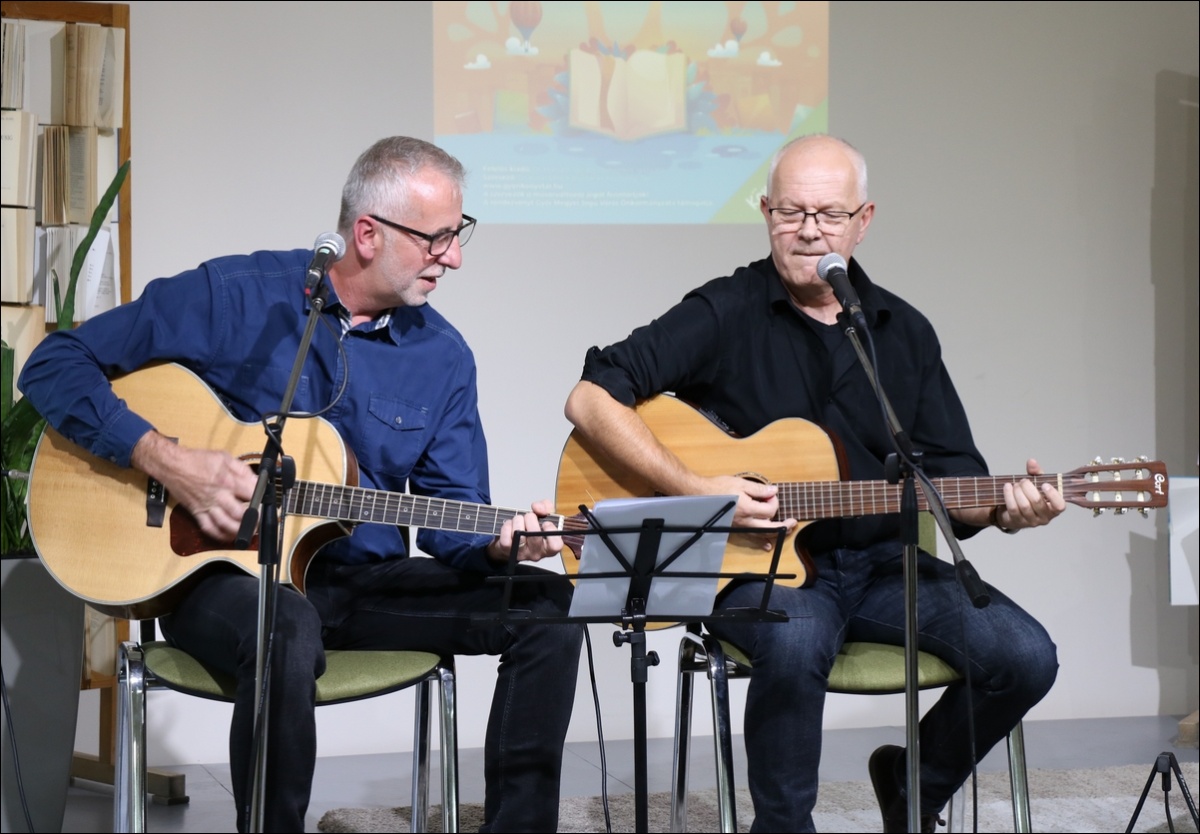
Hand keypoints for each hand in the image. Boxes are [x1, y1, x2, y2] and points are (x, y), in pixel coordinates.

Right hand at [131, 431, 257, 542]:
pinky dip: (221, 535)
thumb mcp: (224, 457)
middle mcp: (218, 496)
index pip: (251, 494)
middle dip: (254, 519)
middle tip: (260, 519)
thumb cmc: (197, 460)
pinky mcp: (197, 513)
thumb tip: (256, 479)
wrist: (172, 465)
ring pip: (226, 526)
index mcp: (227, 481)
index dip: (262, 499)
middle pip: (241, 514)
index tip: (266, 500)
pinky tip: (229, 536)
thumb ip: (242, 469)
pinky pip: (209, 529)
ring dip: (240, 531)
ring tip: (250, 530)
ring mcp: (207, 506)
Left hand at [488, 498, 562, 563]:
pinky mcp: (508, 550)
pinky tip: (510, 525)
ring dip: (518, 520)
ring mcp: (522, 553)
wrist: (512, 540)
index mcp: (549, 547)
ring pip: (519, 534)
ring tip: (519, 519)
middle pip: (535, 536)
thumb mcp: (544, 515)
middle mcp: (537, 553)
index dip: (551, 530)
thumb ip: (546, 506)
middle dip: (531, 519)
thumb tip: (539, 508)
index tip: (546, 522)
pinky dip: (507, 525)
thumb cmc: (531, 528)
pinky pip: (506, 537)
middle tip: (529, 516)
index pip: (555, 545)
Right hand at [707, 475, 796, 549]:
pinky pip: (751, 538)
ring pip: (762, 534)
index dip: (774, 502)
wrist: (700, 495)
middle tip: (793, 522)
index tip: (770, 494)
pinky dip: (761, 542)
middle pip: (771, 527)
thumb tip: (773, 491)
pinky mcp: (736, 528)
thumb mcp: (741, 483)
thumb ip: (759, 489)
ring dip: (777, 534)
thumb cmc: (719, 487)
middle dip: (784, 525)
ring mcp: (740, 526)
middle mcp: (745, 521)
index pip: (770, 510)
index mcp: (748, 509)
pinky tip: (768, 545)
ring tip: (787, 530)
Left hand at [994, 458, 1065, 530]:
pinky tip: (1007, 487)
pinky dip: (1009, 495)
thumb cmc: (1029, 496)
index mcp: (1053, 508)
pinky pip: (1013, 508)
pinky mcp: (1017, 522)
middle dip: (1028, 488)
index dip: (1053, 495)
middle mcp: (1044, 518)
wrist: (1012, 512)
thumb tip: (1032, 462)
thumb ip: (1036, 472)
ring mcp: (1030, 522)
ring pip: (1024, 505)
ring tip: (1015, 484)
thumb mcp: (1036, 484)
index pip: (1059, 506)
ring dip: (1018, 491)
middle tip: (1023, 481)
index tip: (1044, 485)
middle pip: (1037, 502)